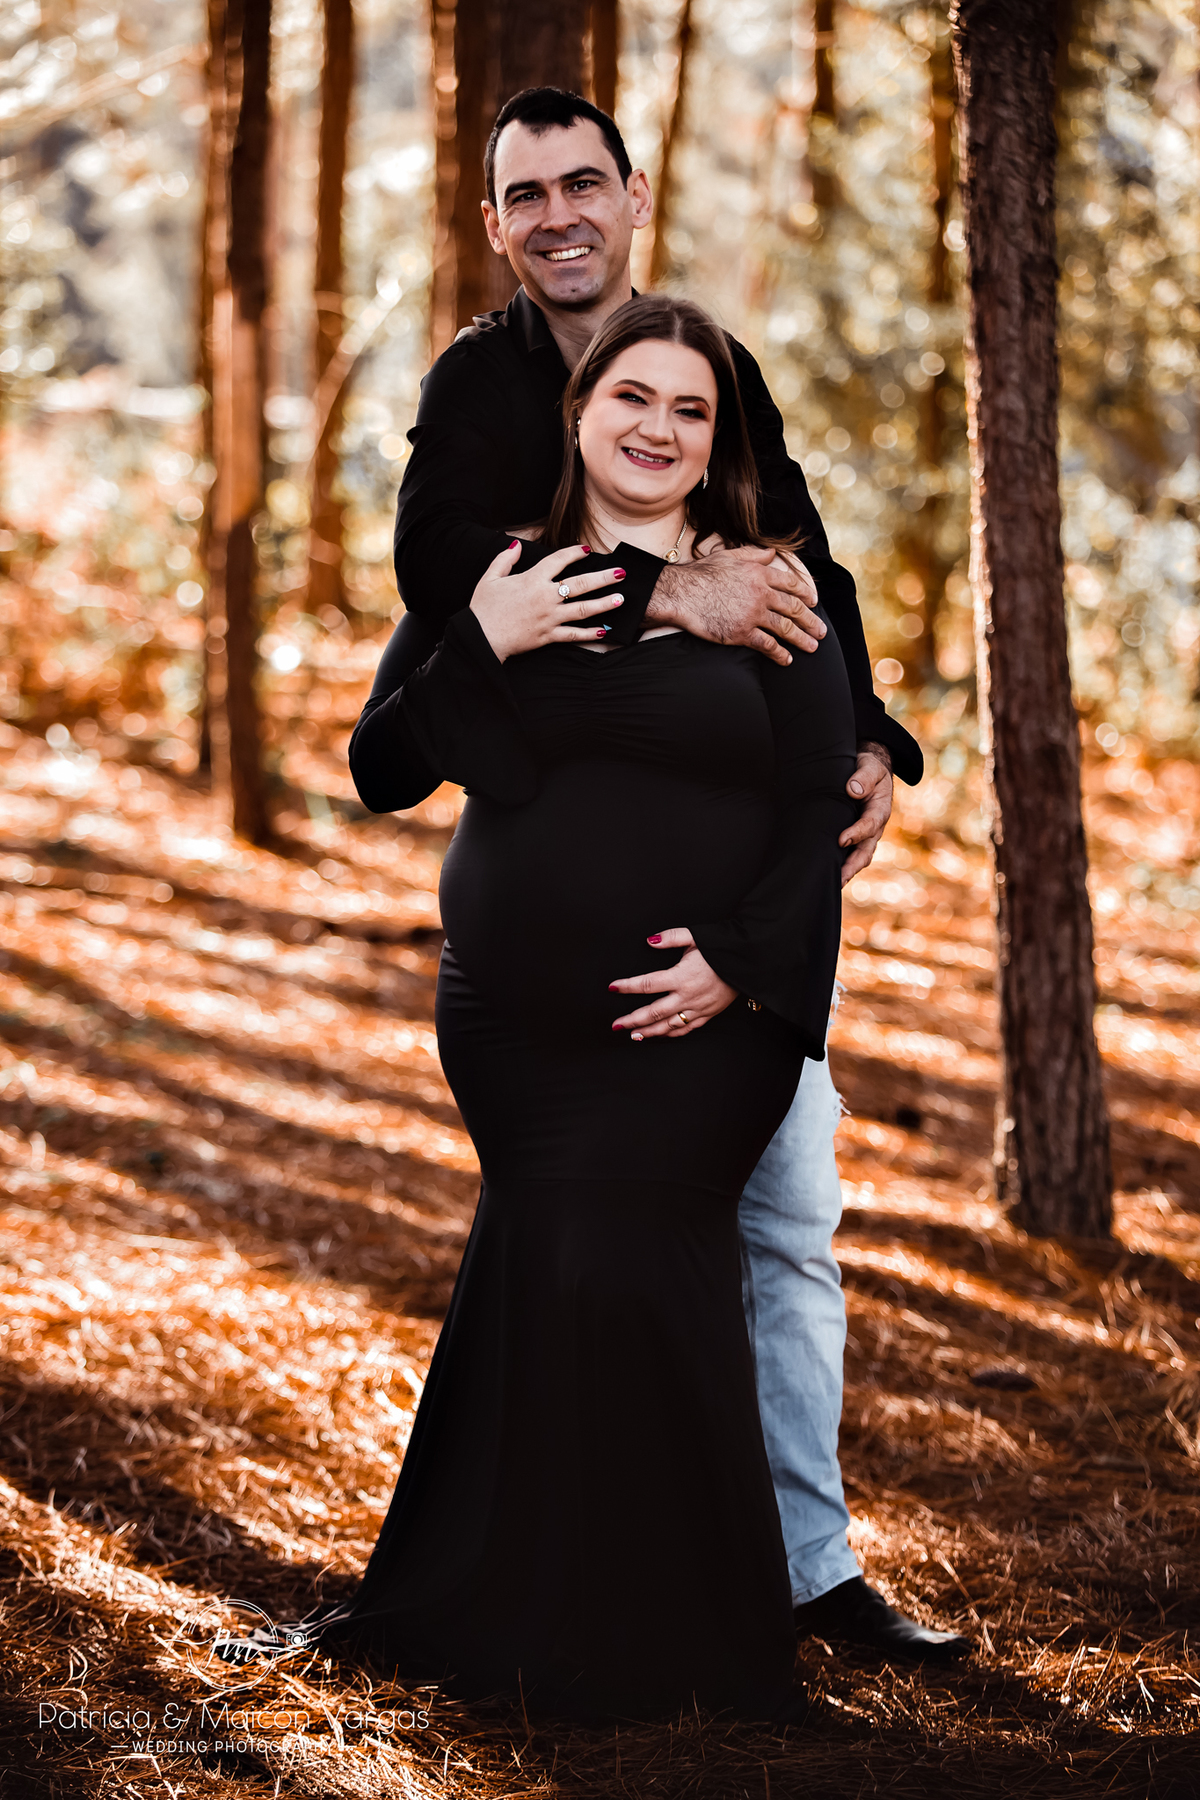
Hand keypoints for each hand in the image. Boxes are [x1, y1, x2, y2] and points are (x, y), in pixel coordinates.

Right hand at [469, 541, 624, 660]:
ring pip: (583, 609)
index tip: (587, 550)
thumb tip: (516, 544)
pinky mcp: (549, 636)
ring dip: (604, 604)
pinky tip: (604, 630)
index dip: (574, 553)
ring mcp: (550, 618)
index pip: (558, 561)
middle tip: (621, 573)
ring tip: (620, 599)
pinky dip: (589, 634)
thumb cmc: (484, 608)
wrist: (481, 637)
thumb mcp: (490, 577)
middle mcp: (545, 597)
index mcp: (532, 579)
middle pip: (581, 584)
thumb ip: (505, 559)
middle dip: (603, 578)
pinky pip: (574, 635)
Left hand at [609, 928, 737, 1039]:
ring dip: (649, 1032)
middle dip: (632, 1020)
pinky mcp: (708, 1014)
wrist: (749, 961)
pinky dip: (672, 1034)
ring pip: (668, 1025)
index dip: (627, 986)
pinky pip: (687, 1028)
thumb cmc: (722, 948)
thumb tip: (650, 940)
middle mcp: (687, 996)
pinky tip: (661, 1035)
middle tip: (616, 1025)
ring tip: (633, 1035)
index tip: (613, 988)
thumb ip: (671, 937)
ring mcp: (698, 1008)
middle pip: (653, 1012)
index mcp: (681, 976)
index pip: (647, 984)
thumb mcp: (696, 936)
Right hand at [644, 543, 823, 667]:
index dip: (805, 594)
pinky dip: (779, 653)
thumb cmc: (702, 574)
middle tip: (821, 631)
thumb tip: (772, 553)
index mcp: (760, 574)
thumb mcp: (730, 556)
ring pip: (785, 628)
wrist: (682, 594)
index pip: (791, 584)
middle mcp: (761, 594)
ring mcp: (753, 614)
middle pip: (793, 608)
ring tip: (812, 647)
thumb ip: (754, 554)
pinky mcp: (742, 633)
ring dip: (801, 639)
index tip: (813, 603)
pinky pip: (766, 645)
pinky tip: (787, 659)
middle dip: (810, 621)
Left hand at [839, 742, 893, 883]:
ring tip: (833, 883)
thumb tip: (852, 791)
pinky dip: (841, 865)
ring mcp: (865, 834)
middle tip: (839, 878)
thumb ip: (863, 777)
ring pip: (859, 857)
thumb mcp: (870, 767)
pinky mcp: (855, 836)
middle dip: (853, 865)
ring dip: (847, 871)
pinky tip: (827, 873)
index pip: (870, 824)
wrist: (869, 771)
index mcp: (880, 810)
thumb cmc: (869, 768)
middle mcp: (874, 827)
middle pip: (866, 851)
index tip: (842, 840)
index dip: (857, 833)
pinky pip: (849, 853)